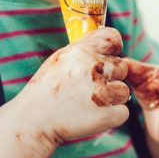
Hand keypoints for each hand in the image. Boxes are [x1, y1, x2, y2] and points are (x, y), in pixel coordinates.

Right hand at [17, 27, 130, 145]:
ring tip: (89, 103)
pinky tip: (93, 115)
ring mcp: (100, 92)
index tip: (108, 56)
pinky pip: (123, 112)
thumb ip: (83, 49)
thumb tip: (106, 42)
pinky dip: (112, 116)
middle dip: (111, 77)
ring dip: (112, 98)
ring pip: (124, 91)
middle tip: (90, 88)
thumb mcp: (60, 59)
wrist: (34, 119)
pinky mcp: (106, 114)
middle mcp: (92, 68)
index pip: (112, 38)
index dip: (114, 48)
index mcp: (81, 51)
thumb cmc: (47, 89)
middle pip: (121, 67)